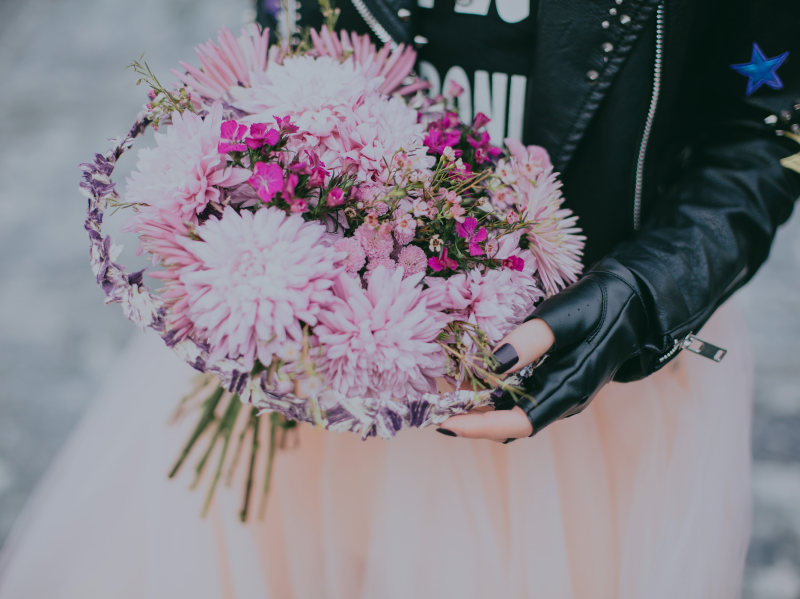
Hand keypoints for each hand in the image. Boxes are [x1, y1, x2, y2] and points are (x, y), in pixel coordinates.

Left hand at [437, 258, 649, 441]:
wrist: (633, 302)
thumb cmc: (600, 306)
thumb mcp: (565, 317)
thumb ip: (529, 342)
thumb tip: (491, 367)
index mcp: (570, 389)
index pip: (520, 422)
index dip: (481, 426)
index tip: (446, 424)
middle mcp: (563, 400)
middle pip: (509, 422)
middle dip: (470, 417)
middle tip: (430, 407)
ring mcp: (559, 393)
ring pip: (511, 410)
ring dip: (478, 404)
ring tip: (442, 391)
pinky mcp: (554, 382)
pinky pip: (517, 395)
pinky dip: (492, 389)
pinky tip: (471, 375)